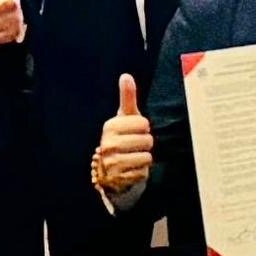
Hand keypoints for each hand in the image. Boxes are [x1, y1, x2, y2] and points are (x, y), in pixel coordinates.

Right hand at [95, 74, 152, 193]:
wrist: (110, 169)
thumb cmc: (123, 137)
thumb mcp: (125, 117)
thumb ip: (127, 97)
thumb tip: (126, 75)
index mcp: (110, 127)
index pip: (144, 123)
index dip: (143, 128)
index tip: (134, 131)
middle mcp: (108, 145)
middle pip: (147, 141)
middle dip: (145, 144)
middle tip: (134, 146)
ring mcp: (112, 164)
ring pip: (147, 157)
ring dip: (144, 158)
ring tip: (133, 157)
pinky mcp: (119, 179)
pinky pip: (144, 172)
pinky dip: (142, 171)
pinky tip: (131, 169)